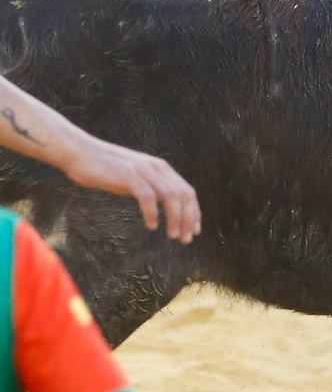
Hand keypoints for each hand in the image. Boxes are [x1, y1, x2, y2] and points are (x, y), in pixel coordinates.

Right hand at [63, 137, 200, 241]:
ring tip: (173, 236)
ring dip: (175, 219)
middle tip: (185, 239)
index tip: (194, 230)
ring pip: (171, 197)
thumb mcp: (134, 178)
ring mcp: (143, 170)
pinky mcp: (129, 175)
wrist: (78, 152)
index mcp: (161, 168)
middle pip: (184, 195)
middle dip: (188, 219)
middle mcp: (156, 167)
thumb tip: (160, 206)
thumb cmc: (104, 168)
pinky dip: (153, 213)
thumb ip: (149, 188)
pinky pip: (148, 197)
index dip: (194, 212)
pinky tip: (152, 225)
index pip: (187, 191)